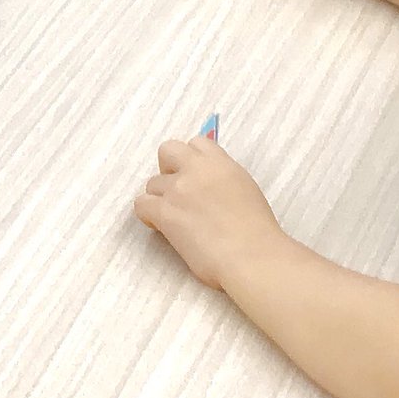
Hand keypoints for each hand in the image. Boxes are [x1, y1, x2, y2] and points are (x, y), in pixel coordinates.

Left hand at [134, 135, 283, 288]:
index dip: (191, 159)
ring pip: (152, 183)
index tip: (194, 176)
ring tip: (174, 218)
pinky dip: (148, 215)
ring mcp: (178, 189)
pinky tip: (161, 227)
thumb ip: (221, 179)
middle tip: (177, 191)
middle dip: (168, 168)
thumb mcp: (244, 189)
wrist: (251, 255)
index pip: (196, 143)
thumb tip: (206, 186)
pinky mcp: (164, 212)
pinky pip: (141, 204)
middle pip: (167, 151)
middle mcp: (196, 169)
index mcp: (220, 162)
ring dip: (160, 198)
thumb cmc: (257, 231)